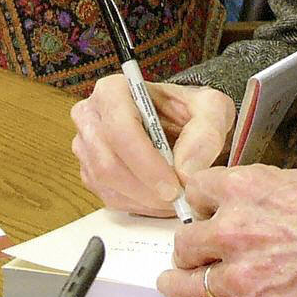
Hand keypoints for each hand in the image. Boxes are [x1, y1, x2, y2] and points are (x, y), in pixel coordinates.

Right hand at [70, 75, 234, 214]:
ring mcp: (85, 146)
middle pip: (108, 162)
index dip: (146, 163)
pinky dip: (138, 206)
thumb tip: (185, 170)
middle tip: (179, 199)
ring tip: (175, 199)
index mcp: (113, 90)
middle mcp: (90, 116)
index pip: (120, 129)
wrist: (180, 123)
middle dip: (147, 188)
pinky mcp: (89, 172)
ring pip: (107, 184)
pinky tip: (160, 200)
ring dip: (144, 200)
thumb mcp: (211, 109)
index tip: (174, 186)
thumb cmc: (190, 111)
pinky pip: (108, 198)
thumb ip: (206, 134)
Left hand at [156, 166, 296, 296]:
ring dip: (179, 282)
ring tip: (176, 286)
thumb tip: (253, 204)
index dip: (201, 206)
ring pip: (187, 279)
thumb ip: (268, 194)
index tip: (205, 216)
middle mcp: (235, 230)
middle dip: (191, 247)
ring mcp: (242, 277)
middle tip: (196, 256)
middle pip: (186, 239)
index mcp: (248, 189)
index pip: (196, 191)